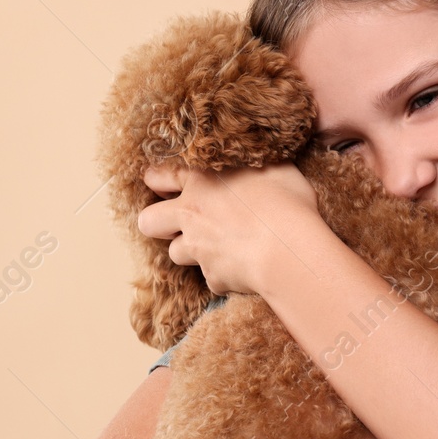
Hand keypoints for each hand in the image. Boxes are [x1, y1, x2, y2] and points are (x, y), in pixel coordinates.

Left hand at [138, 162, 320, 296]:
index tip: (166, 185)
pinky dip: (224, 274)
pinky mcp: (213, 277)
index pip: (158, 177)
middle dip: (157, 223)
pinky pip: (212, 277)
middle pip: (149, 222)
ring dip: (191, 250)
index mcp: (201, 181)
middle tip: (177, 222)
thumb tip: (260, 161)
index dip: (158, 181)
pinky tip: (244, 267)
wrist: (289, 250)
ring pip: (175, 253)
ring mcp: (199, 249)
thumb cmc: (286, 203)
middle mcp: (191, 215)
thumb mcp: (275, 168)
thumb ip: (256, 164)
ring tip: (216, 246)